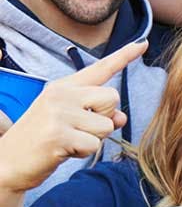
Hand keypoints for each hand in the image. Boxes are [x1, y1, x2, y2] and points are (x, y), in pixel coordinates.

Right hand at [0, 41, 145, 192]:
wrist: (9, 162)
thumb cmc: (44, 141)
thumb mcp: (72, 122)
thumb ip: (99, 115)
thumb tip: (121, 117)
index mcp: (64, 86)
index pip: (100, 69)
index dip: (124, 56)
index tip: (144, 43)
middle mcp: (61, 93)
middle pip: (112, 98)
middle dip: (103, 118)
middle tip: (77, 129)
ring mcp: (58, 112)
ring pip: (106, 124)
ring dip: (93, 139)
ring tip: (68, 141)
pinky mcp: (58, 134)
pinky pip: (94, 144)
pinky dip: (84, 153)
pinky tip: (63, 151)